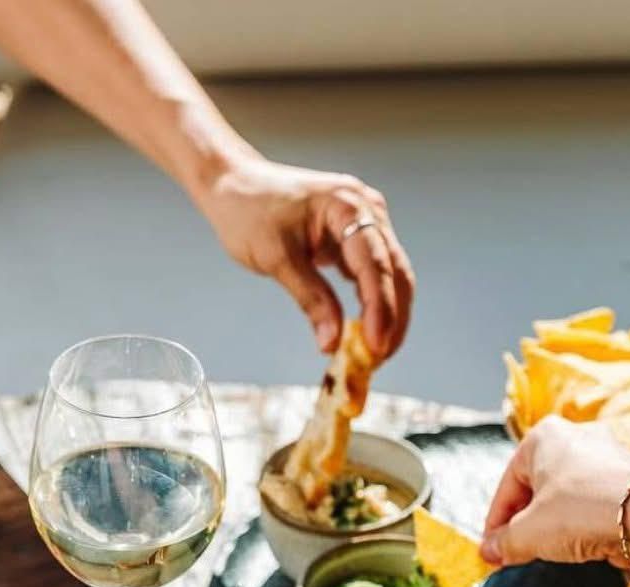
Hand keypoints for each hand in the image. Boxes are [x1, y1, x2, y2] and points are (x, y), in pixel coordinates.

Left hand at [196, 151, 413, 360]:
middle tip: (378, 360)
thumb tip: (332, 344)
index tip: (376, 347)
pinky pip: (375, 275)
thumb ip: (310, 300)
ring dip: (388, 315)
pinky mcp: (356, 237)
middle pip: (396, 273)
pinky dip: (374, 305)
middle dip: (393, 319)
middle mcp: (366, 210)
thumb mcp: (277, 258)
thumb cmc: (248, 210)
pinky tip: (365, 331)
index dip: (381, 310)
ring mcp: (365, 221)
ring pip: (392, 276)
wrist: (234, 183)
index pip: (376, 265)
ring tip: (374, 353)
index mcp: (348, 206)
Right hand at [481, 417, 629, 566]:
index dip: (496, 525)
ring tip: (553, 551)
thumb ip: (504, 543)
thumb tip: (491, 551)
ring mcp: (607, 454)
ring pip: (567, 496)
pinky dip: (585, 523)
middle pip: (537, 490)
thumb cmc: (584, 512)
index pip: (507, 487)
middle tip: (518, 554)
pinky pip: (595, 502)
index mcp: (543, 437)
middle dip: (526, 524)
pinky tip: (586, 544)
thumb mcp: (529, 534)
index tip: (493, 551)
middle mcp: (576, 436)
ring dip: (556, 525)